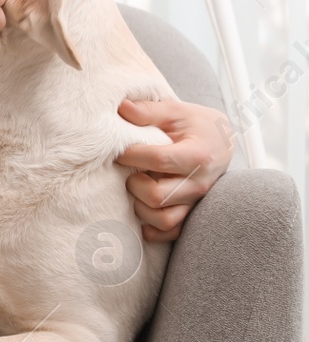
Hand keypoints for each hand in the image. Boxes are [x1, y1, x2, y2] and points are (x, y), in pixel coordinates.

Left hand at [113, 98, 233, 241]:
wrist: (221, 143)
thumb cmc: (196, 126)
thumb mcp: (176, 111)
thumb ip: (149, 111)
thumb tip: (121, 108)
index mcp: (198, 155)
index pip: (159, 160)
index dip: (132, 155)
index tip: (120, 151)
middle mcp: (200, 183)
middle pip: (157, 196)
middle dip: (134, 184)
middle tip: (130, 172)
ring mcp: (196, 202)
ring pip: (163, 219)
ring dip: (141, 207)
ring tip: (138, 188)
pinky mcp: (191, 214)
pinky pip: (170, 233)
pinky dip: (152, 228)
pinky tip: (142, 209)